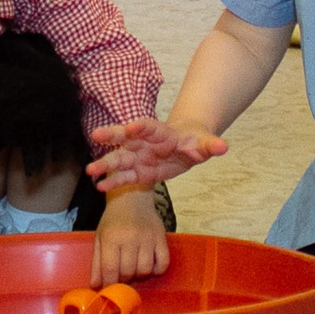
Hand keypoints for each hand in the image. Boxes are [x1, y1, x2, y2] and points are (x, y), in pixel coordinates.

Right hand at [87, 115, 228, 190]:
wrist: (186, 147)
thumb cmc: (194, 142)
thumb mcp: (204, 143)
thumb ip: (211, 145)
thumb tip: (223, 147)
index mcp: (160, 132)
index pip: (149, 127)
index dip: (141, 126)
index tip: (132, 127)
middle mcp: (144, 142)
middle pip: (126, 137)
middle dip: (112, 136)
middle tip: (97, 135)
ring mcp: (138, 156)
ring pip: (120, 158)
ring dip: (106, 164)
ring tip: (91, 171)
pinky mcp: (137, 172)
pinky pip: (124, 177)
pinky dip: (113, 182)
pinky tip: (100, 187)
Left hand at [91, 188, 169, 286]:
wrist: (132, 197)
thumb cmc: (113, 220)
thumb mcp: (100, 238)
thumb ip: (97, 263)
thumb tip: (96, 286)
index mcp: (112, 238)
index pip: (110, 269)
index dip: (109, 283)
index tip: (109, 287)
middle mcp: (130, 238)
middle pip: (128, 272)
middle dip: (123, 279)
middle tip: (122, 275)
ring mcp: (148, 238)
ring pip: (145, 270)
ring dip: (139, 275)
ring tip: (134, 268)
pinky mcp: (162, 237)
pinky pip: (163, 263)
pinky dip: (157, 270)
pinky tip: (150, 266)